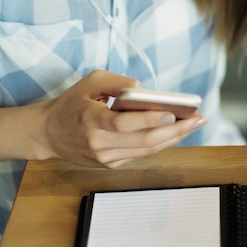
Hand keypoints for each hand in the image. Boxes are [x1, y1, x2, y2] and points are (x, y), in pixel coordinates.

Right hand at [39, 70, 206, 168]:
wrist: (48, 133)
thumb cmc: (72, 103)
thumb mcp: (90, 81)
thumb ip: (116, 81)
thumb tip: (142, 89)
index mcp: (91, 120)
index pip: (123, 124)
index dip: (149, 120)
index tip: (171, 111)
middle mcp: (99, 144)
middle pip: (143, 141)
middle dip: (175, 130)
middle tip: (198, 118)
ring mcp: (105, 158)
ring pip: (146, 151)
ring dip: (174, 138)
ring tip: (194, 124)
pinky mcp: (110, 164)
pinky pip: (141, 154)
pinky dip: (160, 143)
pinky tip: (176, 132)